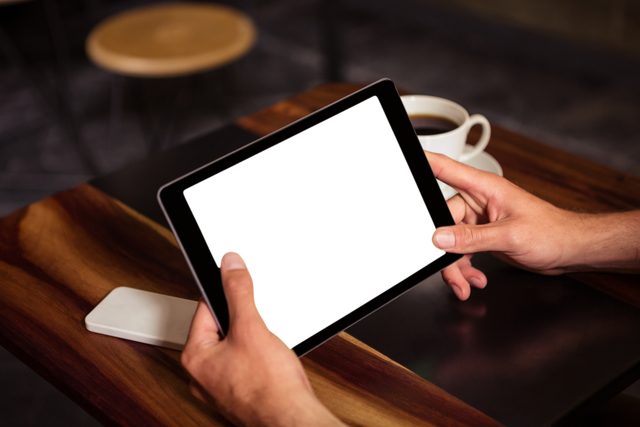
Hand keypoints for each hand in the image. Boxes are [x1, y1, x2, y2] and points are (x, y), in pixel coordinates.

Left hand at [181, 249, 344, 426]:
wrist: (291, 419)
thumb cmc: (269, 387)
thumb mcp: (252, 327)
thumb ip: (238, 291)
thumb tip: (230, 263)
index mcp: (195, 357)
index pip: (205, 308)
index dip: (228, 295)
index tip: (241, 286)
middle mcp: (202, 375)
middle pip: (221, 327)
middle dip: (243, 320)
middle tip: (259, 326)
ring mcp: (221, 387)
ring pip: (235, 346)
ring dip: (253, 339)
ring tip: (267, 347)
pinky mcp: (240, 394)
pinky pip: (245, 363)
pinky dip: (259, 357)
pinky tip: (271, 362)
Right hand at [425, 152, 593, 299]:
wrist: (570, 250)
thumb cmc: (552, 232)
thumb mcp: (510, 237)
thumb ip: (472, 238)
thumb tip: (439, 238)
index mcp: (484, 188)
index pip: (446, 169)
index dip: (425, 163)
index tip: (404, 160)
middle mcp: (478, 202)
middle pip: (443, 222)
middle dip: (445, 252)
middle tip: (451, 273)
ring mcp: (479, 220)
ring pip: (450, 242)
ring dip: (455, 267)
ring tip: (466, 284)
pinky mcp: (482, 236)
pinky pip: (461, 252)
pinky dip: (465, 269)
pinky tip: (476, 279)